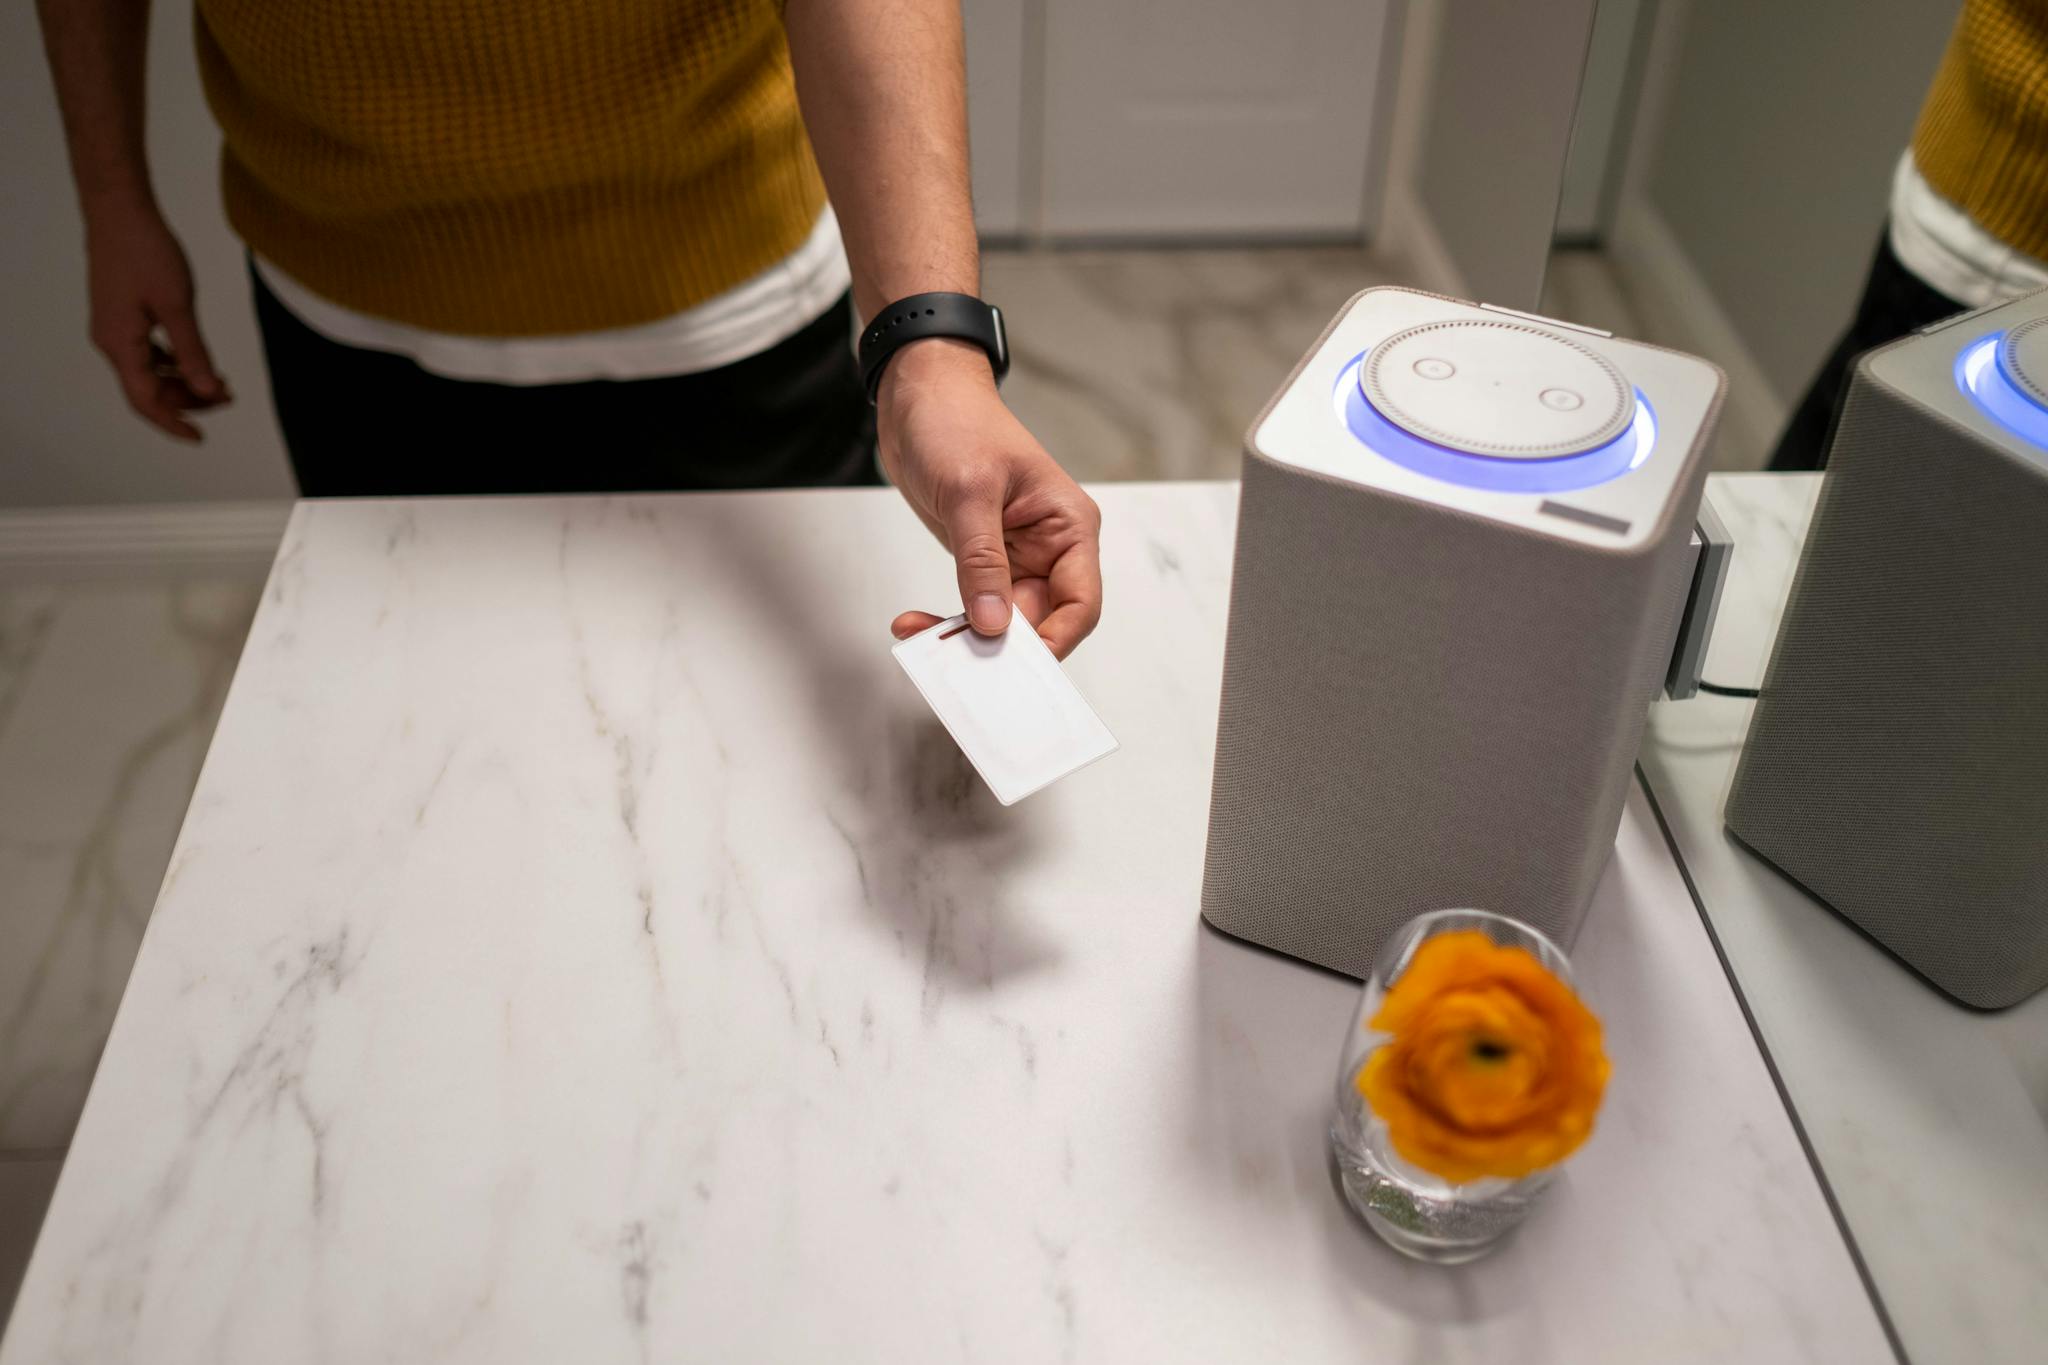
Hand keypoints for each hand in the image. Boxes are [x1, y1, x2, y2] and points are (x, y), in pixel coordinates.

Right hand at [85, 204, 228, 440]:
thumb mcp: (178, 306)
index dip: (173, 423)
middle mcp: (111, 342)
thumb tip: (208, 391)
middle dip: (189, 400)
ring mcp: (114, 329)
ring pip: (150, 372)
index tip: (201, 438)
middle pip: (149, 390)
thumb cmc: (146, 252)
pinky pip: (148, 353)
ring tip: (221, 381)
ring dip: (184, 381)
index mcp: (120, 345)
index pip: (145, 401)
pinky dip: (174, 362)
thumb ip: (193, 353)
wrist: (120, 211)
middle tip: (228, 397)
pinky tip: (198, 359)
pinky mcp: (121, 316)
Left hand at [878, 339, 1102, 658]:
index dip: (1054, 641)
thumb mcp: (969, 491)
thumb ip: (982, 561)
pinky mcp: (984, 560)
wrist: (919, 394)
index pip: (1080, 603)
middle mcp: (1049, 547)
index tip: (1017, 665)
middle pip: (1041, 621)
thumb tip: (995, 622)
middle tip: (959, 662)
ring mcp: (1016, 556)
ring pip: (1004, 621)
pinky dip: (950, 621)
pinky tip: (918, 622)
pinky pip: (977, 607)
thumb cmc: (957, 421)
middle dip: (1002, 646)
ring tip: (923, 636)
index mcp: (1068, 526)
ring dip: (967, 637)